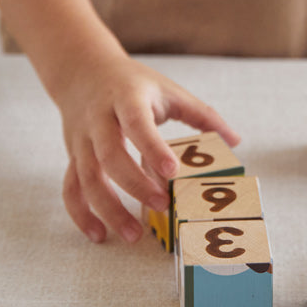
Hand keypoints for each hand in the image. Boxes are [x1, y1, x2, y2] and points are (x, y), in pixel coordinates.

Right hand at [54, 53, 240, 242]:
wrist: (84, 71)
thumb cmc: (133, 84)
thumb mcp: (168, 90)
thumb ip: (201, 115)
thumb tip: (235, 140)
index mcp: (127, 97)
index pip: (137, 122)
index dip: (152, 146)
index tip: (172, 171)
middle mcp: (100, 119)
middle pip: (109, 154)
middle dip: (134, 184)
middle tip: (161, 206)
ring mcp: (82, 139)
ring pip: (87, 177)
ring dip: (108, 208)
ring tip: (133, 234)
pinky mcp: (73, 156)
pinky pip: (71, 188)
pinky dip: (81, 214)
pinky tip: (99, 235)